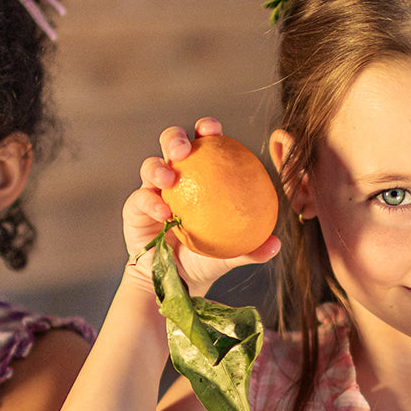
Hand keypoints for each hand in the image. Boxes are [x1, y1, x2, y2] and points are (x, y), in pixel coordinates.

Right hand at [124, 117, 279, 297]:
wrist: (177, 282)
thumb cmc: (206, 260)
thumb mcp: (230, 255)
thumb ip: (251, 249)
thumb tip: (276, 244)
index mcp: (201, 175)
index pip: (204, 144)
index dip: (206, 129)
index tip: (213, 130)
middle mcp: (175, 177)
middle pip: (171, 145)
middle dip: (175, 138)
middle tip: (185, 148)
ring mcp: (152, 190)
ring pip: (150, 166)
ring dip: (158, 167)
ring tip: (169, 178)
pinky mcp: (135, 209)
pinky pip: (140, 199)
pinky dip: (150, 202)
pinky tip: (163, 212)